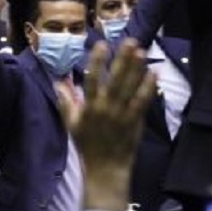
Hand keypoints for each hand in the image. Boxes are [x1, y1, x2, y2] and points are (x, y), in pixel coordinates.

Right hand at [59, 39, 156, 210]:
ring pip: (129, 88)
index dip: (96, 62)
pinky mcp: (134, 121)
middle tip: (129, 41)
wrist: (105, 169)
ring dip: (136, 69)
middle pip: (114, 80)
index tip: (102, 45)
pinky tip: (154, 73)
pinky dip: (148, 87)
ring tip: (142, 52)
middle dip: (122, 60)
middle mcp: (105, 109)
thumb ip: (66, 102)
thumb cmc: (88, 145)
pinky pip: (142, 102)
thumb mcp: (71, 125)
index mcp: (88, 108)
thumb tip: (58, 82)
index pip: (91, 80)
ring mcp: (121, 115)